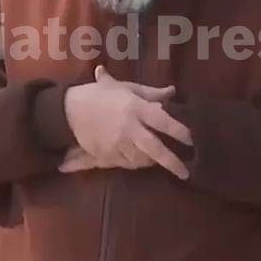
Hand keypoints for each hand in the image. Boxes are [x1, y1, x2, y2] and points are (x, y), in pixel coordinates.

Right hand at [62, 66, 191, 179]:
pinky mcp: (106, 155)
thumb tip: (172, 92)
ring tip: (154, 157)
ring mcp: (117, 144)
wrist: (69, 110)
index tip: (191, 140)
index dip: (180, 131)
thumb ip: (151, 93)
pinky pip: (126, 164)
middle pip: (155, 149)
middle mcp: (128, 128)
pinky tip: (136, 158)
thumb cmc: (100, 95)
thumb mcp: (126, 88)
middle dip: (173, 162)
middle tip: (185, 172)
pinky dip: (134, 162)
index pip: (164, 121)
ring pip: (142, 160)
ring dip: (151, 161)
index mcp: (135, 107)